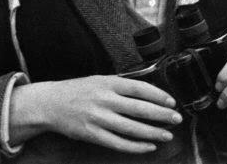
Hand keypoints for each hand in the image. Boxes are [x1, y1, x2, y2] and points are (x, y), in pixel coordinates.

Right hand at [9, 75, 181, 152]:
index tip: (171, 101)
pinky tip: (148, 146)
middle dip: (161, 115)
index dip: (158, 95)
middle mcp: (104, 100)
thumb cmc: (78, 90)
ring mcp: (98, 118)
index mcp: (108, 82)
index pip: (140, 88)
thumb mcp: (100, 80)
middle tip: (176, 118)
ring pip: (132, 128)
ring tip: (167, 135)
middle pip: (139, 109)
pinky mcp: (92, 134)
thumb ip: (121, 86)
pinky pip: (119, 143)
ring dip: (152, 133)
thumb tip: (148, 94)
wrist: (50, 103)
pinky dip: (136, 146)